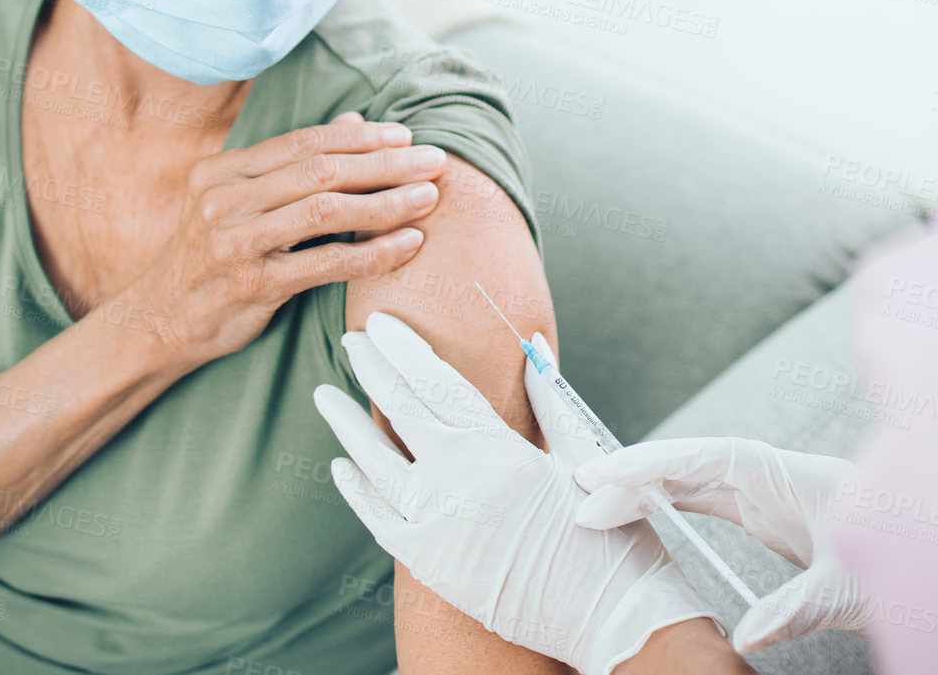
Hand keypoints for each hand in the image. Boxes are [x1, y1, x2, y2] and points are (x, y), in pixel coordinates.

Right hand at [119, 116, 445, 365]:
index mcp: (223, 171)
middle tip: (433, 162)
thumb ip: (291, 164)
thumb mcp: (238, 202)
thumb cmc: (209, 257)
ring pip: (327, 211)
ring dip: (386, 202)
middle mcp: (225, 200)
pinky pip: (327, 262)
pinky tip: (408, 244)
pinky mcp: (253, 285)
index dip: (361, 137)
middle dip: (385, 163)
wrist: (159, 321)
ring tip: (429, 198)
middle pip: (321, 170)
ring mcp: (236, 242)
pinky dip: (373, 252)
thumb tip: (353, 122)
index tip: (405, 136)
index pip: (304, 142)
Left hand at [314, 313, 713, 674]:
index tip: (380, 324)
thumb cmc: (606, 530)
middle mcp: (460, 479)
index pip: (437, 382)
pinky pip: (379, 520)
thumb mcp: (583, 453)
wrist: (612, 613)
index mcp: (499, 447)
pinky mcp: (430, 564)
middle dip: (372, 369)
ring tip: (325, 396)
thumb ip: (549, 399)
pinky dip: (356, 491)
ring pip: (375, 463)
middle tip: (352, 341)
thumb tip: (533, 348)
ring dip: (346, 426)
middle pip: (400, 410)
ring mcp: (437, 523)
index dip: (404, 350)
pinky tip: (340, 467)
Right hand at [575, 439, 872, 650]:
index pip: (710, 457)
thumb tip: (746, 636)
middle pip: (692, 462)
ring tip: (599, 504)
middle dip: (637, 473)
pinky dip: (670, 500)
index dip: (656, 461)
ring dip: (648, 487)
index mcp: (792, 476)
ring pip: (694, 477)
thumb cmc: (909, 561)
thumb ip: (798, 608)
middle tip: (582, 494)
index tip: (607, 474)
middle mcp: (774, 475)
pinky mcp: (769, 511)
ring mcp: (770, 491)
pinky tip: (642, 512)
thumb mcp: (851, 589)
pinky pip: (707, 496)